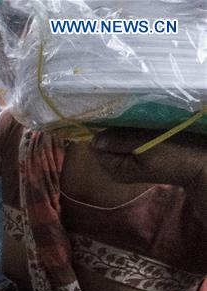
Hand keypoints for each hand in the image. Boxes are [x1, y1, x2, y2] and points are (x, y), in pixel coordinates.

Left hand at [90, 128, 206, 187]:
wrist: (198, 163)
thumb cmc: (174, 154)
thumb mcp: (146, 146)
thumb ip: (120, 142)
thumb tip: (94, 139)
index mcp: (114, 170)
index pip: (95, 147)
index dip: (104, 132)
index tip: (117, 120)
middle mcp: (114, 169)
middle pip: (104, 144)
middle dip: (113, 131)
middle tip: (132, 122)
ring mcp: (124, 164)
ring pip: (114, 141)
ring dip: (123, 131)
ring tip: (140, 125)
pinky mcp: (134, 158)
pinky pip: (125, 143)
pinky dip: (131, 135)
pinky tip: (143, 129)